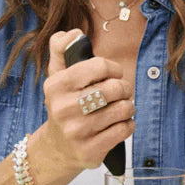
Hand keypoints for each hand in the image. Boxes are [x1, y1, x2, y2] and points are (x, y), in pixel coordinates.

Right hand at [35, 30, 134, 175]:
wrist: (58, 147)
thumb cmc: (65, 104)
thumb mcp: (57, 75)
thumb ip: (61, 48)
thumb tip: (73, 33)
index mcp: (55, 85)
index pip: (99, 66)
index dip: (113, 68)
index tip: (113, 74)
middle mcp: (63, 108)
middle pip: (114, 88)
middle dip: (124, 88)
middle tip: (120, 93)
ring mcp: (76, 131)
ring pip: (123, 109)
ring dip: (128, 107)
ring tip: (121, 108)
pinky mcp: (89, 150)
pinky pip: (124, 129)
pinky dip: (128, 124)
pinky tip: (120, 124)